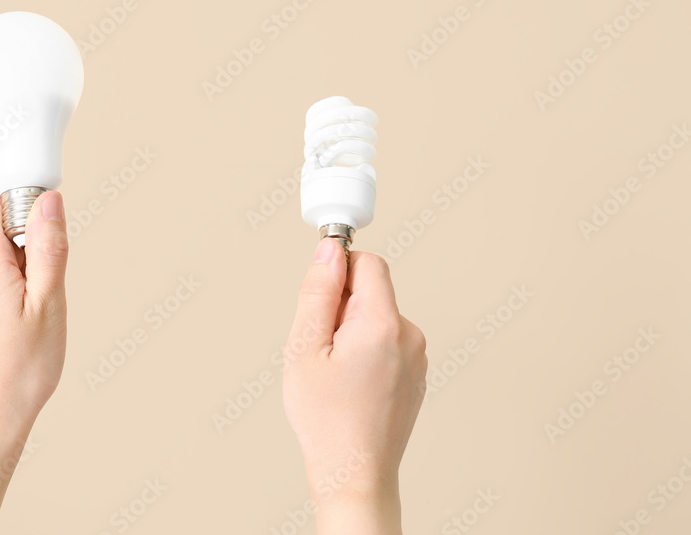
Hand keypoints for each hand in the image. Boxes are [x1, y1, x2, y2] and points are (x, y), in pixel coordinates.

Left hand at [0, 191, 68, 534]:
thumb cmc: (20, 373)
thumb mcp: (49, 305)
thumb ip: (47, 248)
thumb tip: (47, 201)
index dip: (17, 212)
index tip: (40, 242)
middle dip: (19, 253)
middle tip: (39, 296)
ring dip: (7, 281)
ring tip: (23, 324)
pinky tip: (5, 338)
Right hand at [283, 239, 426, 534]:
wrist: (355, 473)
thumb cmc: (326, 420)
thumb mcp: (305, 348)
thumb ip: (318, 293)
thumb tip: (329, 251)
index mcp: (383, 324)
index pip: (369, 263)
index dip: (339, 272)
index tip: (319, 301)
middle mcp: (410, 336)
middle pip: (372, 292)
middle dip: (342, 308)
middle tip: (322, 350)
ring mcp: (418, 357)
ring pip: (378, 318)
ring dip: (353, 332)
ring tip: (336, 373)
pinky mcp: (417, 374)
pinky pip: (389, 342)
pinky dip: (368, 352)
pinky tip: (352, 385)